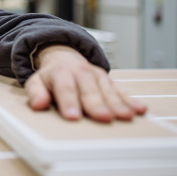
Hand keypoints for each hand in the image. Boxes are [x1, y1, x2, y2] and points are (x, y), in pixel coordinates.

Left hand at [24, 45, 146, 121]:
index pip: (65, 87)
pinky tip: (140, 110)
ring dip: (118, 103)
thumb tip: (38, 104)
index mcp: (61, 72)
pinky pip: (122, 90)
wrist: (64, 58)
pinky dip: (131, 100)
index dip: (69, 102)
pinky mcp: (110, 81)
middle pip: (89, 89)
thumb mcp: (36, 82)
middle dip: (96, 103)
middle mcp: (81, 72)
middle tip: (104, 117)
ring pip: (108, 90)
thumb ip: (36, 93)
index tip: (73, 117)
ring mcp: (97, 76)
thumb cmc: (50, 78)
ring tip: (126, 116)